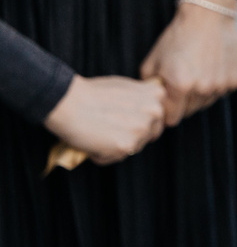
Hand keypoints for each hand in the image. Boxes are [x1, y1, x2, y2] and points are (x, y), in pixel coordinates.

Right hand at [44, 75, 168, 163]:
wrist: (70, 102)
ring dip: (116, 146)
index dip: (140, 122)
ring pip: (132, 148)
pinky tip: (92, 142)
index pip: (157, 117)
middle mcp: (154, 112)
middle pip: (149, 134)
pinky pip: (115, 158)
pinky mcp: (126, 146)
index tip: (125, 122)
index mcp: (155, 96)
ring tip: (98, 134)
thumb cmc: (91, 93)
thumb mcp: (126, 87)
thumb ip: (140, 99)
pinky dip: (101, 155)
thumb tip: (141, 112)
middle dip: (132, 136)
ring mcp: (141, 130)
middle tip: (110, 131)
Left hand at [138, 0, 236, 125]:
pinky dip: (216, 85)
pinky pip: (221, 92)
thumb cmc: (177, 37)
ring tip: (197, 72)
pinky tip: (211, 68)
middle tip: (181, 82)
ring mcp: (221, 85)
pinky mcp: (235, 80)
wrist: (208, 16)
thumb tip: (149, 105)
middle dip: (183, 103)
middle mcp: (202, 89)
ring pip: (206, 103)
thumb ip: (149, 87)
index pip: (171, 118)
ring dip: (200, 94)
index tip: (166, 102)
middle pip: (189, 112)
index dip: (166, 112)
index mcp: (180, 86)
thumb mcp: (152, 61)